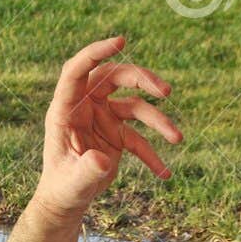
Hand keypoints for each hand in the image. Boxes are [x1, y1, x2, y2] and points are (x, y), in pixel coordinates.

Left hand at [31, 35, 181, 223]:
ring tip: (177, 138)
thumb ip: (87, 170)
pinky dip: (153, 154)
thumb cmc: (62, 188)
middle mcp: (85, 107)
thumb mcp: (72, 182)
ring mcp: (103, 118)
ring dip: (158, 120)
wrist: (67, 199)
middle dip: (142, 79)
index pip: (76, 71)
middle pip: (114, 78)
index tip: (120, 41)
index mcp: (65, 109)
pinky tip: (165, 173)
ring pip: (135, 106)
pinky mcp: (117, 134)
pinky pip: (140, 138)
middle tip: (165, 91)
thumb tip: (103, 161)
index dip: (95, 53)